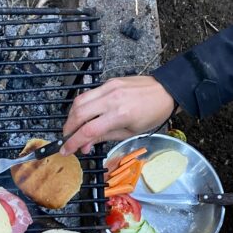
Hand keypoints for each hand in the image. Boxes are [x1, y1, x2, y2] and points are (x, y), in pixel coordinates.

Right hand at [61, 76, 175, 155]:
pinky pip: (88, 94)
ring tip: (73, 128)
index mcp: (120, 114)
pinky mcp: (108, 82)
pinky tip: (83, 115)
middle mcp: (112, 99)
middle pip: (79, 114)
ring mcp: (109, 87)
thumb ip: (104, 137)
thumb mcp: (130, 132)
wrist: (166, 91)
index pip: (88, 130)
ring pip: (79, 101)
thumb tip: (85, 145)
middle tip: (67, 139)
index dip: (73, 142)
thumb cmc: (152, 114)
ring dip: (71, 116)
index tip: (66, 150)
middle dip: (68, 129)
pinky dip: (80, 106)